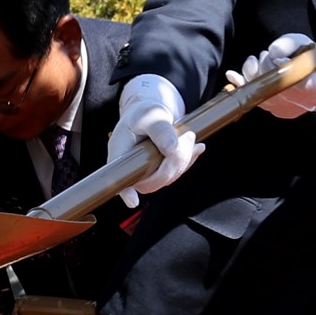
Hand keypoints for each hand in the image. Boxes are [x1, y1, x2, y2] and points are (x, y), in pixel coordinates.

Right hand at [106, 75, 199, 195]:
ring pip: (167, 178)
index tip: (132, 201)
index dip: (125, 192)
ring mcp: (145, 173)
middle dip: (174, 162)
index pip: (119, 177)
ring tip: (188, 135)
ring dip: (184, 158)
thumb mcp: (150, 115)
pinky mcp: (159, 173)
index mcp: (120, 153)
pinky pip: (175, 174)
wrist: (149, 114)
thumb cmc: (144, 113)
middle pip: (151, 181)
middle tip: (187, 136)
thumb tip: (172, 149)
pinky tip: (196, 148)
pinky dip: (188, 160)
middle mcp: (131, 168)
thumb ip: (160, 129)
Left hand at [238, 33, 315, 118]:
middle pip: (271, 84)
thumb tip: (273, 51)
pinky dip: (244, 86)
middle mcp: (300, 100)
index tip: (274, 56)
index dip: (277, 67)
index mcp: (313, 82)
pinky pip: (256, 100)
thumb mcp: (307, 45)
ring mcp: (288, 108)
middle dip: (264, 65)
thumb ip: (290, 44)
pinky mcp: (279, 112)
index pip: (289, 78)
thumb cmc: (315, 61)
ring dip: (253, 73)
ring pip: (261, 93)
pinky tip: (233, 76)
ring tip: (258, 62)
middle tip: (268, 56)